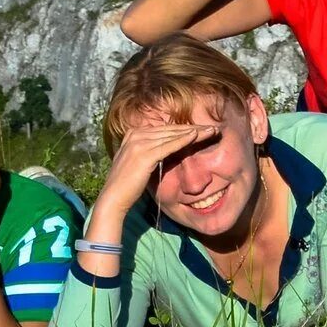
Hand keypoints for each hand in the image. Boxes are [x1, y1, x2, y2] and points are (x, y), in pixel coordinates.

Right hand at [98, 119, 219, 212]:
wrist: (113, 198)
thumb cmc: (128, 184)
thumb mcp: (138, 161)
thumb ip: (149, 150)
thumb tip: (166, 146)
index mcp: (133, 133)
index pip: (165, 128)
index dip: (185, 128)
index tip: (202, 129)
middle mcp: (135, 134)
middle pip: (171, 129)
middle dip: (193, 128)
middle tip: (212, 127)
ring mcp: (139, 143)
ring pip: (173, 135)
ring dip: (194, 132)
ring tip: (211, 131)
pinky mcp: (144, 154)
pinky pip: (169, 145)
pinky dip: (184, 140)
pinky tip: (196, 136)